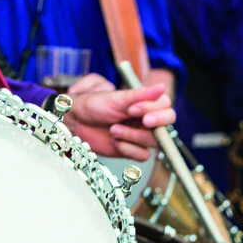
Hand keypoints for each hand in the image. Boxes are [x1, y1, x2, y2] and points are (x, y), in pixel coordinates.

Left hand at [61, 75, 175, 160]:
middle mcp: (146, 121)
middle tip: (143, 121)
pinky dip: (128, 149)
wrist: (77, 123)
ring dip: (133, 136)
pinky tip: (115, 142)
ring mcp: (140, 136)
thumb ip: (141, 94)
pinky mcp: (132, 150)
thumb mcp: (117, 98)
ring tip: (114, 130)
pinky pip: (142, 155)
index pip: (165, 107)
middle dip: (155, 124)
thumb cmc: (94, 106)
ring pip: (153, 142)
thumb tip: (161, 87)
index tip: (134, 108)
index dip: (154, 109)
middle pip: (166, 126)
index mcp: (145, 105)